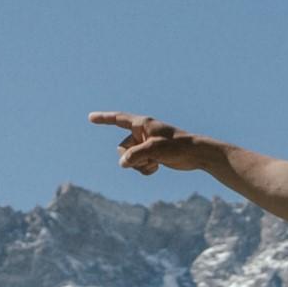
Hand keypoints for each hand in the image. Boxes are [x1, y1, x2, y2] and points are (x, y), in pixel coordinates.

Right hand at [89, 112, 218, 176]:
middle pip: (122, 148)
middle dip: (130, 158)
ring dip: (139, 165)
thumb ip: (135, 156)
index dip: (103, 119)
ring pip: (130, 159)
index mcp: (142, 124)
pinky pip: (138, 165)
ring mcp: (146, 145)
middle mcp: (142, 133)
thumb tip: (122, 163)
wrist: (196, 154)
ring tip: (156, 163)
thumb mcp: (154, 150)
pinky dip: (145, 169)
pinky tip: (158, 167)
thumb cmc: (177, 147)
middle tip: (148, 158)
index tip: (90, 117)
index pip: (118, 119)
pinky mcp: (152, 155)